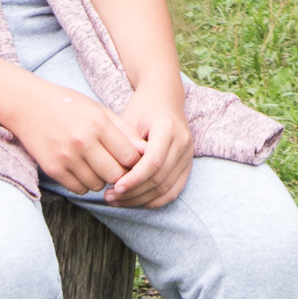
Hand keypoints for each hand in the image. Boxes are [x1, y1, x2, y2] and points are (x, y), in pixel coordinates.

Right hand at [0, 73, 150, 199]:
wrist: (29, 106)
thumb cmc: (69, 106)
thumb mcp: (99, 110)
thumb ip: (123, 130)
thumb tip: (145, 150)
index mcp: (98, 124)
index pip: (129, 156)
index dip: (135, 162)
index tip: (133, 161)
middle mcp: (82, 142)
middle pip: (115, 175)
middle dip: (121, 175)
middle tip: (118, 168)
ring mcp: (66, 157)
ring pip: (97, 185)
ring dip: (102, 180)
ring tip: (98, 166)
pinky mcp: (53, 169)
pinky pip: (79, 188)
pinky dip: (85, 184)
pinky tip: (83, 170)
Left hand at [101, 82, 194, 209]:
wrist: (164, 97)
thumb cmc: (142, 108)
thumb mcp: (128, 120)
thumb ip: (124, 146)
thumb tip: (115, 177)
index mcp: (168, 128)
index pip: (153, 162)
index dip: (134, 179)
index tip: (115, 187)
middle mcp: (183, 142)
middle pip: (160, 178)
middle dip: (133, 193)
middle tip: (109, 197)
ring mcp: (188, 154)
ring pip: (166, 188)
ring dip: (141, 199)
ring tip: (117, 200)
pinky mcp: (187, 164)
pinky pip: (174, 190)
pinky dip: (155, 200)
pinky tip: (135, 201)